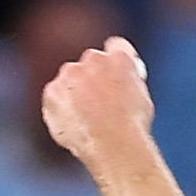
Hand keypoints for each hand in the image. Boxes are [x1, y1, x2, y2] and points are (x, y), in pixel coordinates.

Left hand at [42, 37, 154, 168]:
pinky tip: (75, 130)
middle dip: (93, 80)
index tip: (116, 76)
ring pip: (70, 82)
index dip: (116, 63)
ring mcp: (70, 74)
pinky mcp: (52, 93)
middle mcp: (93, 59)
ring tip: (88, 124)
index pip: (117, 47)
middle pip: (91, 64)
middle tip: (100, 108)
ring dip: (75, 95)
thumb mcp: (143, 101)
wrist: (115, 148)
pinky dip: (61, 113)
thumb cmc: (134, 131)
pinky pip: (54, 100)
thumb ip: (129, 84)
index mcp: (120, 58)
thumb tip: (121, 85)